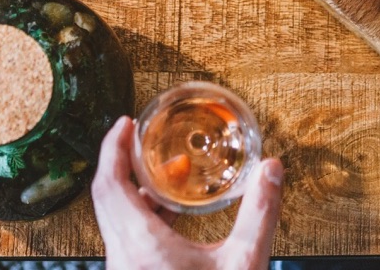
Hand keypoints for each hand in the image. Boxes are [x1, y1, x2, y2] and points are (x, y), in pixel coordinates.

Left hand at [92, 117, 284, 269]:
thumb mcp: (245, 263)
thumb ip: (260, 213)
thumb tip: (273, 171)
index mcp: (140, 246)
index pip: (109, 184)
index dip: (112, 149)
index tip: (125, 124)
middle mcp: (122, 258)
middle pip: (106, 198)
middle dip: (125, 163)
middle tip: (144, 139)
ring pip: (115, 220)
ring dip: (138, 192)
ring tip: (171, 176)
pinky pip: (126, 239)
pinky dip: (143, 217)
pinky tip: (176, 217)